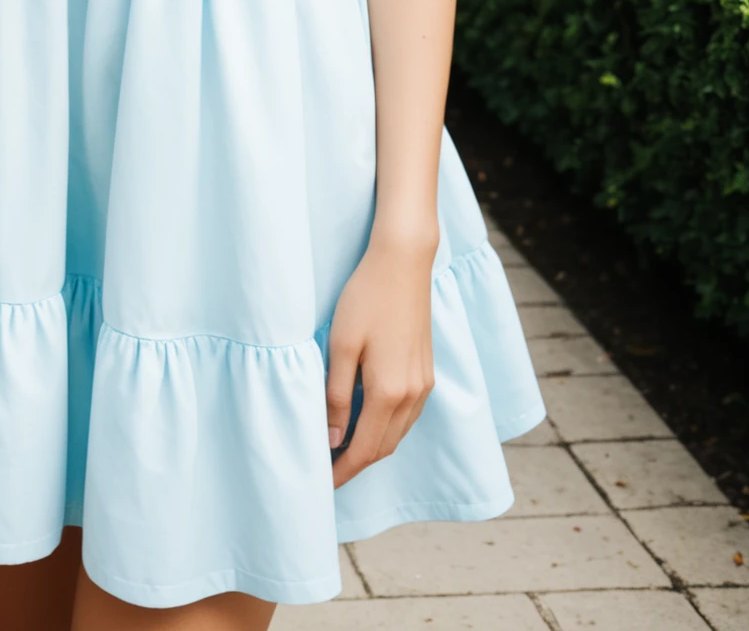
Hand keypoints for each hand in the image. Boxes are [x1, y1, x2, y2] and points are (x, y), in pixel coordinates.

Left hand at [324, 236, 435, 485]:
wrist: (402, 264)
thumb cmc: (364, 299)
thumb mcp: (341, 345)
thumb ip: (338, 395)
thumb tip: (333, 439)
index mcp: (389, 392)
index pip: (364, 449)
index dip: (343, 471)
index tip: (322, 484)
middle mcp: (413, 396)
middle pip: (383, 447)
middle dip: (356, 464)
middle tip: (326, 472)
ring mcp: (424, 385)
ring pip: (397, 434)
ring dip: (371, 447)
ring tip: (341, 451)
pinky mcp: (426, 373)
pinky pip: (407, 416)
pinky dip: (386, 428)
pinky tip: (367, 422)